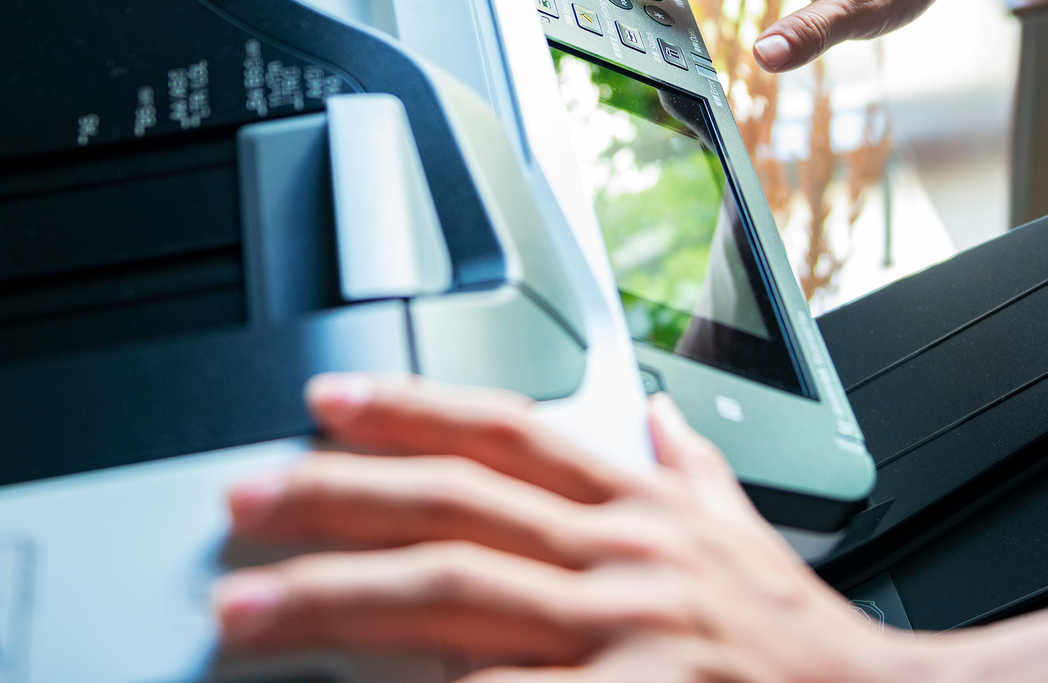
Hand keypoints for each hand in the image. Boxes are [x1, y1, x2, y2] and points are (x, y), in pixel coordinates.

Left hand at [214, 374, 929, 682]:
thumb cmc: (807, 645)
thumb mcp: (748, 537)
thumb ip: (695, 474)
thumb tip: (660, 414)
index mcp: (643, 509)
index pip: (508, 434)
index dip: (409, 408)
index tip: (325, 403)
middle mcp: (623, 556)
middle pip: (451, 507)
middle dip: (334, 501)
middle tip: (239, 506)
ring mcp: (623, 632)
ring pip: (452, 598)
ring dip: (335, 600)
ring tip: (245, 608)